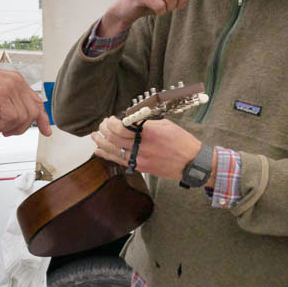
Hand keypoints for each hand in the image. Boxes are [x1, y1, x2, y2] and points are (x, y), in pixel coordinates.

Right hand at [0, 59, 50, 136]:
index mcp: (16, 80)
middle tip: (5, 129)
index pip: (37, 101)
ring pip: (23, 118)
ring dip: (9, 127)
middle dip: (20, 127)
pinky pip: (12, 118)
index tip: (46, 130)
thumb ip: (8, 102)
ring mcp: (9, 88)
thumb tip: (16, 119)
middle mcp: (16, 82)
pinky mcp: (1, 95)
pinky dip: (1, 125)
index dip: (43, 118)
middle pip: (32, 113)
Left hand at [91, 116, 213, 183]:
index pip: (122, 126)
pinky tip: (99, 150)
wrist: (192, 163)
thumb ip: (145, 123)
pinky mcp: (141, 168)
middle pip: (114, 138)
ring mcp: (140, 159)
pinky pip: (120, 161)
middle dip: (104, 129)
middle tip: (102, 125)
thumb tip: (129, 120)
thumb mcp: (165, 125)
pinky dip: (107, 155)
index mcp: (149, 132)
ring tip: (95, 136)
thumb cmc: (181, 141)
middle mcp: (143, 146)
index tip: (111, 118)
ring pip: (114, 150)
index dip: (112, 122)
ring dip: (101, 142)